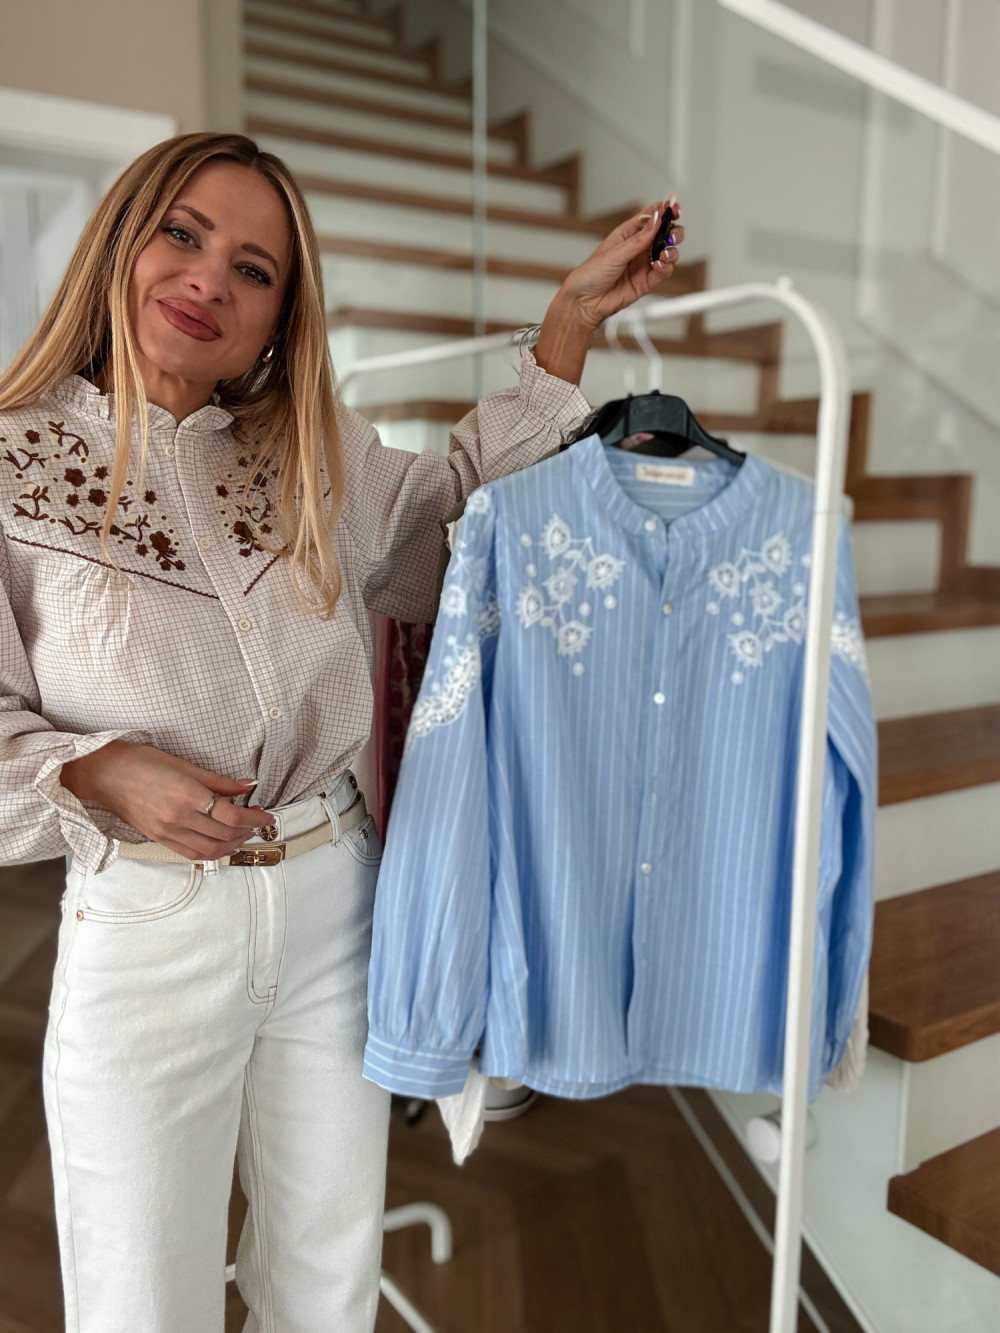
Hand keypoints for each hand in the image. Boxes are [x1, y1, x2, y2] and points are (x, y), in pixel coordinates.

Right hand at [61, 740, 275, 861]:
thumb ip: (218, 780)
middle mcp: (177, 818)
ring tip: (244, 834)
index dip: (254, 818)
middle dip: (248, 831)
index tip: (266, 814)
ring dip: (233, 845)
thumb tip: (246, 786)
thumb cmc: (141, 761)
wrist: (104, 775)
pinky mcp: (158, 839)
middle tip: (258, 822)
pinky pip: (191, 853)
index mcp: (185, 795)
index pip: (230, 815)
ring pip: (210, 849)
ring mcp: (166, 832)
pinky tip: (222, 843)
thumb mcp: (183, 764)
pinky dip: (212, 852)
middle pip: (224, 834)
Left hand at [558, 198, 684, 329]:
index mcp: (627, 234)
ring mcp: (643, 264)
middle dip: (673, 232)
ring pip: (668, 252)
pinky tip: (659, 266)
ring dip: (672, 251)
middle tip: (672, 236)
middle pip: (664, 234)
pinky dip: (666, 268)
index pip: (650, 217)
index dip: (664, 211)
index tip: (674, 209)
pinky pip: (663, 272)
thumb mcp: (614, 253)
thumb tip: (656, 220)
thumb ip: (638, 239)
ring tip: (664, 255)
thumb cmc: (590, 275)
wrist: (585, 302)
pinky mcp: (646, 281)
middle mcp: (637, 248)